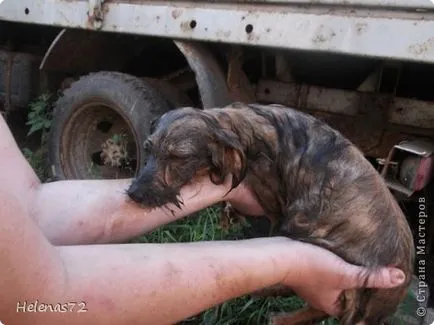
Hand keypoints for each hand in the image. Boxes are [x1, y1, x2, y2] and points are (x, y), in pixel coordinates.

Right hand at [281, 240, 405, 315]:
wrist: (280, 254)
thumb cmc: (311, 267)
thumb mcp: (345, 273)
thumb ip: (371, 277)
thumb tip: (399, 278)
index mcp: (331, 304)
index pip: (355, 307)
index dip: (366, 298)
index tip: (376, 286)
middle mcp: (321, 298)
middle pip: (345, 294)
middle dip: (356, 284)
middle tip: (370, 271)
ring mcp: (311, 285)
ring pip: (334, 282)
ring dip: (343, 273)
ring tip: (356, 260)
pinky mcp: (305, 271)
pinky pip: (323, 272)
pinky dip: (331, 265)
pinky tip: (336, 254)